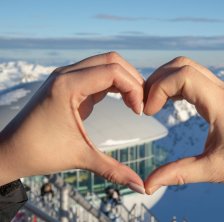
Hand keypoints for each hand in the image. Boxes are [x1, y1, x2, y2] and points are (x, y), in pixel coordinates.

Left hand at [0, 52, 145, 192]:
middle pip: (112, 61)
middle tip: (142, 104)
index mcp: (67, 86)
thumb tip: (142, 187)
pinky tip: (123, 101)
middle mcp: (66, 74)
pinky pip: (99, 74)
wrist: (11, 151)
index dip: (133, 89)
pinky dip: (115, 83)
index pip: (112, 71)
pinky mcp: (69, 83)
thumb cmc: (39, 152)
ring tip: (135, 103)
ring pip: (106, 64)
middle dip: (133, 80)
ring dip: (125, 80)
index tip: (139, 112)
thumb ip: (113, 170)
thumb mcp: (80, 158)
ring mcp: (67, 76)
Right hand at [143, 57, 223, 193]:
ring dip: (168, 80)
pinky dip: (179, 85)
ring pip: (190, 68)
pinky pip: (197, 78)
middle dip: (158, 80)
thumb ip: (179, 174)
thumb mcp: (214, 170)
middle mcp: (223, 91)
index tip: (150, 112)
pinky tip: (172, 102)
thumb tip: (148, 184)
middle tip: (147, 104)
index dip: (159, 88)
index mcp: (221, 104)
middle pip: (183, 65)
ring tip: (155, 104)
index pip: (183, 76)